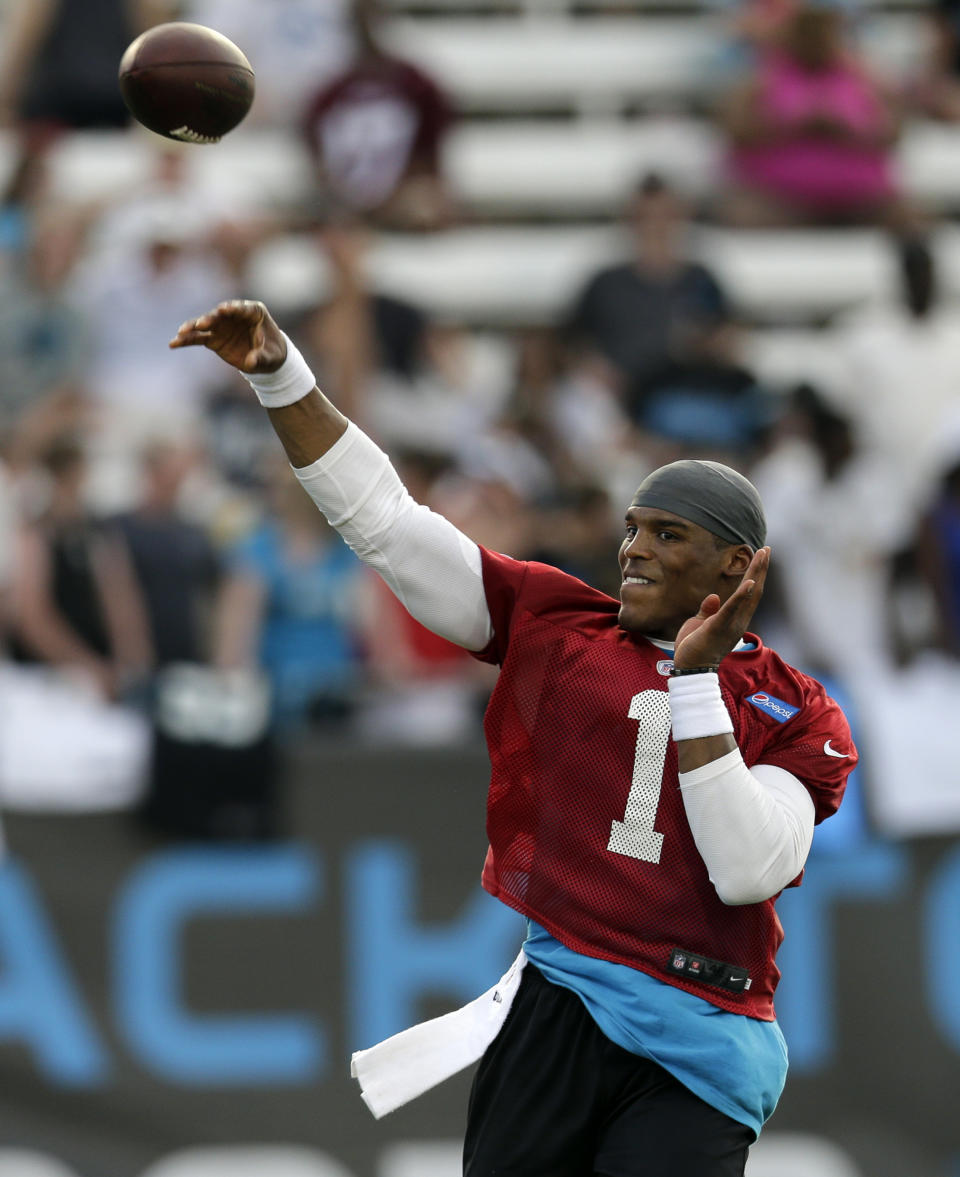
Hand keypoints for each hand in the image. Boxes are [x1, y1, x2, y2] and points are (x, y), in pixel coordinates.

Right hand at [168, 299, 286, 373]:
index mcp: (253, 312)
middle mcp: (234, 315)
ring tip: (182, 332)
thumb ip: (261, 357)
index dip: (233, 308)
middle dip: (210, 318)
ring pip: (205, 324)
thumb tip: (251, 362)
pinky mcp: (213, 338)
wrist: (266, 360)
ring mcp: (222, 326)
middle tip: (202, 323)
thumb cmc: (272, 353)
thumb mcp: (271, 357)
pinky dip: (186, 340)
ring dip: (193, 327)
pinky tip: (173, 343)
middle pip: (220, 315)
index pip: (242, 308)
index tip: (223, 309)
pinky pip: (197, 338)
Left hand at [673, 547, 769, 668]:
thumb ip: (709, 610)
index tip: (761, 557)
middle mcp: (738, 620)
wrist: (690, 669)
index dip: (756, 575)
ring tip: (763, 555)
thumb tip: (714, 596)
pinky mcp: (719, 627)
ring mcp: (731, 624)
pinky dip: (742, 596)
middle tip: (767, 549)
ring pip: (748, 595)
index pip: (749, 594)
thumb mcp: (700, 623)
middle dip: (761, 569)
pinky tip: (750, 582)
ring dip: (756, 574)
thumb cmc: (695, 648)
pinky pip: (732, 609)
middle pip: (754, 590)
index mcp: (734, 619)